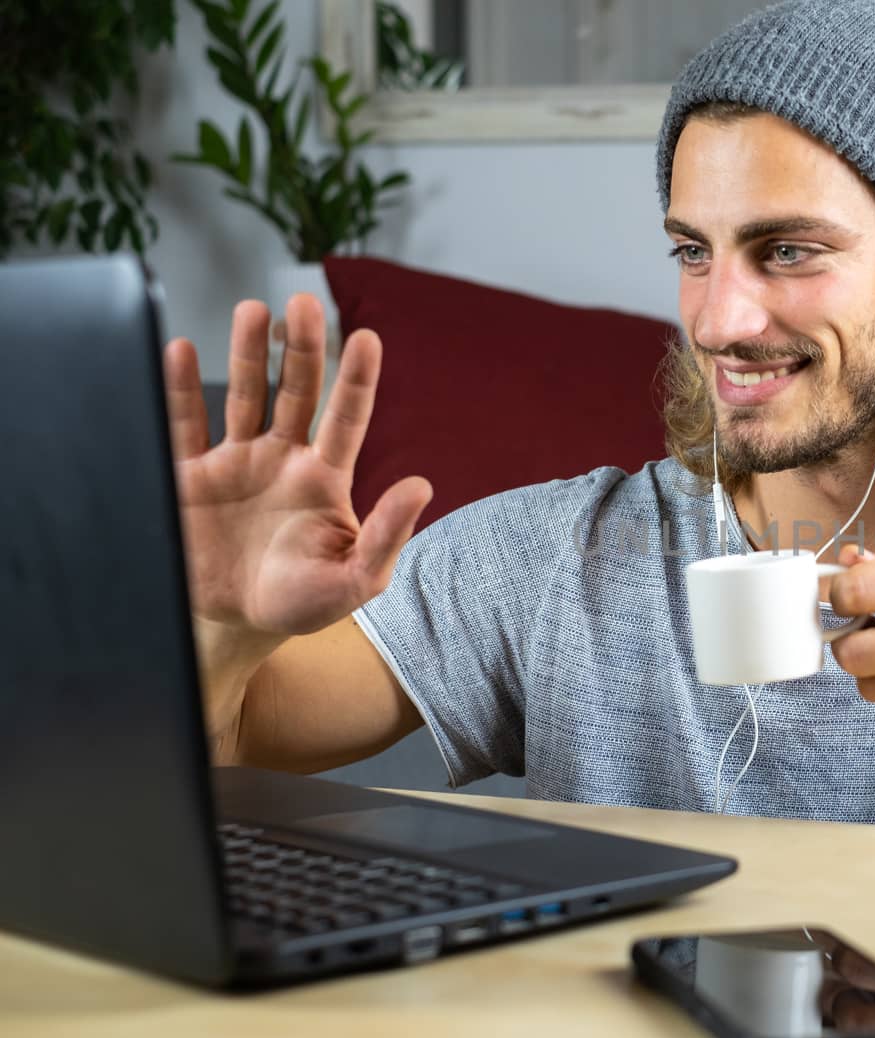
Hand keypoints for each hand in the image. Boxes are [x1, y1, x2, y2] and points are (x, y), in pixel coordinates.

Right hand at [163, 295, 431, 636]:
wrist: (234, 625)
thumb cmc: (302, 602)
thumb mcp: (354, 580)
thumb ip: (387, 535)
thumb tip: (422, 485)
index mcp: (324, 478)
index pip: (346, 419)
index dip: (356, 379)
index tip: (368, 338)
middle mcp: (282, 459)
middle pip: (295, 392)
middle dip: (300, 349)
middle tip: (303, 303)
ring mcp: (234, 463)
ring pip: (244, 396)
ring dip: (247, 353)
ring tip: (253, 310)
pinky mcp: (188, 477)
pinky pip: (185, 425)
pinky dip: (180, 389)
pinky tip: (181, 349)